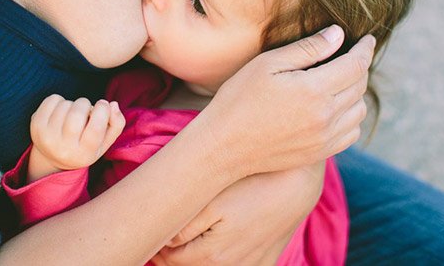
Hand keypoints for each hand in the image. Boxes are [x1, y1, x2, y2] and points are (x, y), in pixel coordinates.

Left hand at [28, 95, 124, 181]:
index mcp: (84, 154)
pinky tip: (61, 111)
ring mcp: (47, 137)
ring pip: (65, 105)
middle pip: (77, 114)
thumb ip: (116, 124)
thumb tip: (113, 105)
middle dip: (85, 104)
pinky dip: (60, 100)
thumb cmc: (85, 146)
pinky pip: (52, 100)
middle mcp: (63, 148)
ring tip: (72, 114)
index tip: (103, 104)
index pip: (95, 128)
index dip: (102, 110)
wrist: (54, 157)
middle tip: (86, 110)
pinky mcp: (36, 126)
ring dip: (73, 104)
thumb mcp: (104, 142)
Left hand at [151, 163, 325, 265]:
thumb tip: (164, 239)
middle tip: (158, 237)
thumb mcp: (211, 200)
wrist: (296, 185)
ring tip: (181, 239)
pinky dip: (218, 260)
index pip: (172, 260)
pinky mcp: (265, 260)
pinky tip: (213, 243)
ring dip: (193, 257)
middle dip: (171, 254)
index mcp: (212, 256)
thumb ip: (184, 224)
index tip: (147, 233)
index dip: (155, 247)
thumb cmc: (251, 186)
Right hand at [201, 25, 373, 178]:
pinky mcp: (319, 153)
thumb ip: (306, 49)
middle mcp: (326, 116)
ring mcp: (325, 138)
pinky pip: (350, 133)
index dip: (365, 49)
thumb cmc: (239, 99)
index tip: (368, 39)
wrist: (224, 146)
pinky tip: (336, 108)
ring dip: (357, 92)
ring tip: (343, 79)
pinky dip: (351, 117)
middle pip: (359, 86)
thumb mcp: (267, 65)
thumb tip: (338, 35)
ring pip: (359, 110)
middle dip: (360, 67)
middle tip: (353, 54)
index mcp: (314, 90)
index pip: (356, 65)